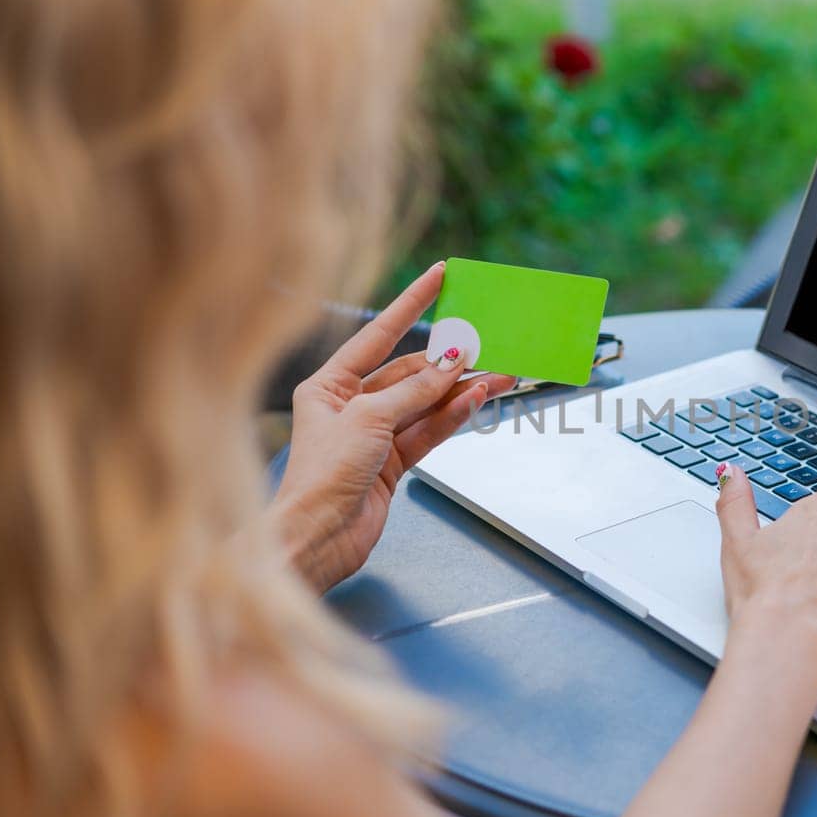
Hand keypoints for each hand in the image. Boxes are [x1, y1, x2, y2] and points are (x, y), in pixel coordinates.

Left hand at [271, 263, 515, 590]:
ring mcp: (373, 436)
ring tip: (498, 375)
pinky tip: (477, 400)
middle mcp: (349, 406)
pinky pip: (429, 431)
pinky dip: (453, 417)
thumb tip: (452, 362)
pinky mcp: (392, 463)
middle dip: (449, 361)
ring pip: (426, 403)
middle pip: (409, 373)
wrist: (318, 539)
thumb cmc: (322, 477)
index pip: (378, 335)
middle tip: (486, 344)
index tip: (439, 277)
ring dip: (460, 390)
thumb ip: (415, 390)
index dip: (411, 304)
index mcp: (327, 385)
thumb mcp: (370, 419)